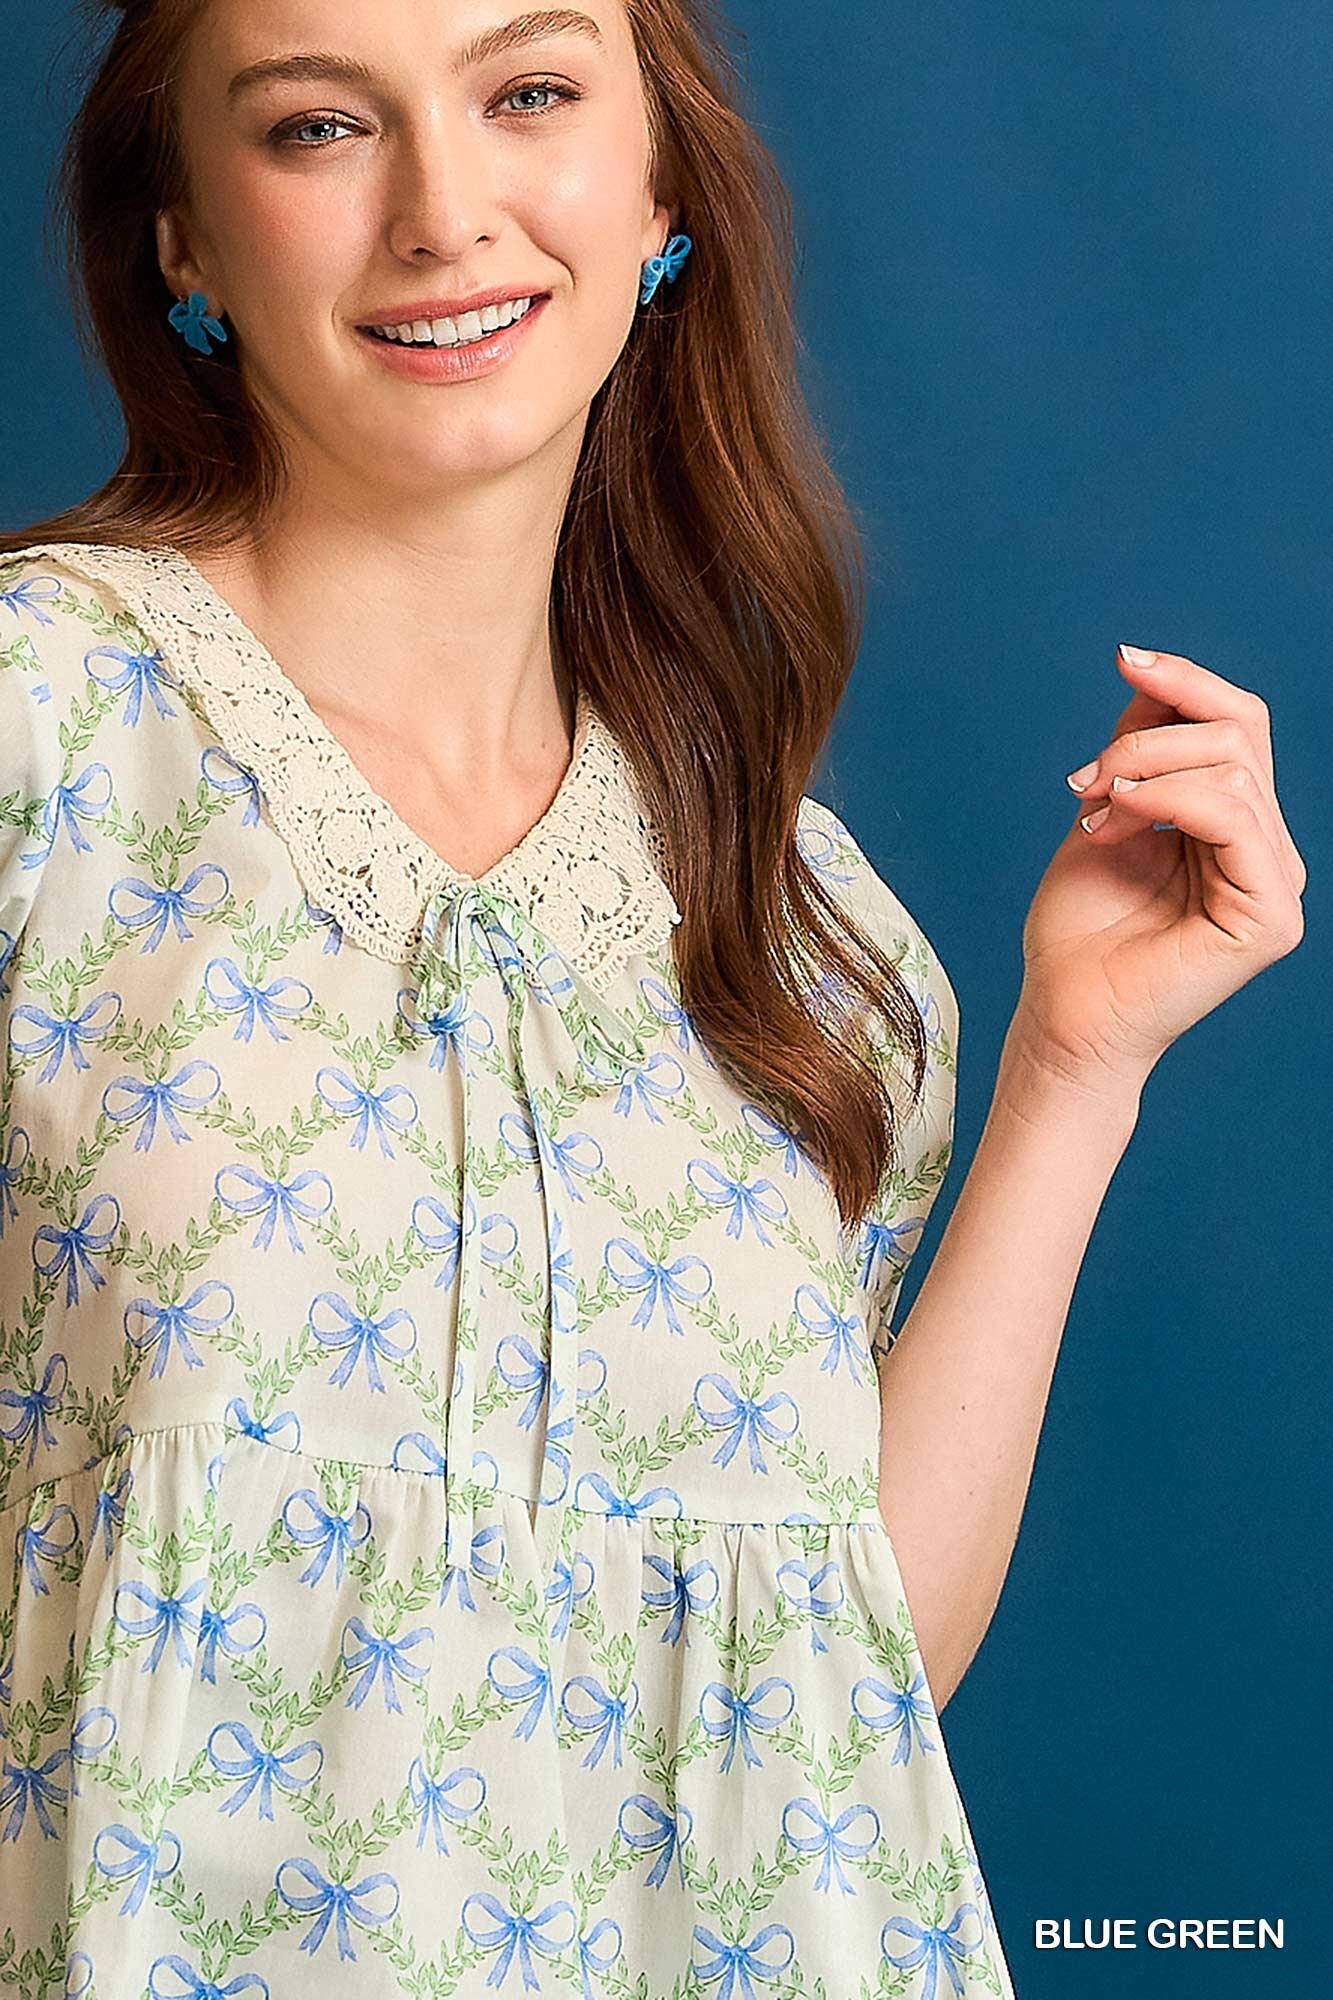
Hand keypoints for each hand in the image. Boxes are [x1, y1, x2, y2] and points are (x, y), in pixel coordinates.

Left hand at [1011, 644, 1305, 1097]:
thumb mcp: (1104, 813)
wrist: (1062, 1016)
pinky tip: (1116, 819)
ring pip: (1234, 767)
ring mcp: (1276, 884)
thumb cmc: (1078, 933)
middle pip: (1242, 732)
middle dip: (1152, 733)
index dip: (1186, 681)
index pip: (1239, 725)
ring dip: (1144, 769)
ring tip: (1092, 809)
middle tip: (1085, 779)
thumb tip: (1150, 674)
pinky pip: (1233, 816)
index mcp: (1236, 828)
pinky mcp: (1269, 916)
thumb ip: (1138, 751)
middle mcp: (1266, 851)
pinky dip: (1165, 798)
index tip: (1124, 658)